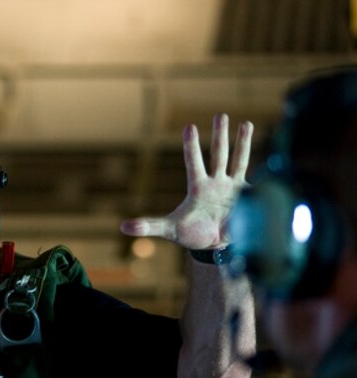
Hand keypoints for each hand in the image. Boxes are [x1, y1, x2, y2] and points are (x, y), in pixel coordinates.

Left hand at [120, 113, 252, 248]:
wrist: (214, 246)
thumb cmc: (191, 234)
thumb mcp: (169, 230)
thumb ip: (148, 226)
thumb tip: (123, 227)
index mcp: (198, 187)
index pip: (193, 162)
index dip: (191, 146)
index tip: (189, 126)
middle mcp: (216, 182)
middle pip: (218, 154)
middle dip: (220, 135)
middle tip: (220, 114)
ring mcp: (233, 187)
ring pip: (238, 160)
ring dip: (242, 143)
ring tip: (245, 122)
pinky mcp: (247, 196)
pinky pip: (256, 180)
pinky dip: (263, 171)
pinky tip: (271, 156)